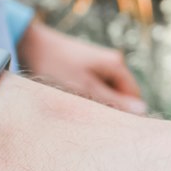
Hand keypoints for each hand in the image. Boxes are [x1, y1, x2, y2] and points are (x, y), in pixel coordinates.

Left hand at [16, 19, 146, 114]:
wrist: (29, 43)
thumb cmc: (56, 66)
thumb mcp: (85, 88)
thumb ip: (114, 101)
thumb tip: (142, 112)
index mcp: (117, 65)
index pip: (134, 98)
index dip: (125, 114)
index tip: (108, 126)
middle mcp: (112, 62)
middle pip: (121, 95)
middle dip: (108, 107)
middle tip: (87, 116)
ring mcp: (99, 62)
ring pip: (107, 91)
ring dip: (96, 101)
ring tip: (75, 104)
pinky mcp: (86, 65)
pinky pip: (95, 86)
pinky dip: (86, 94)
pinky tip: (70, 96)